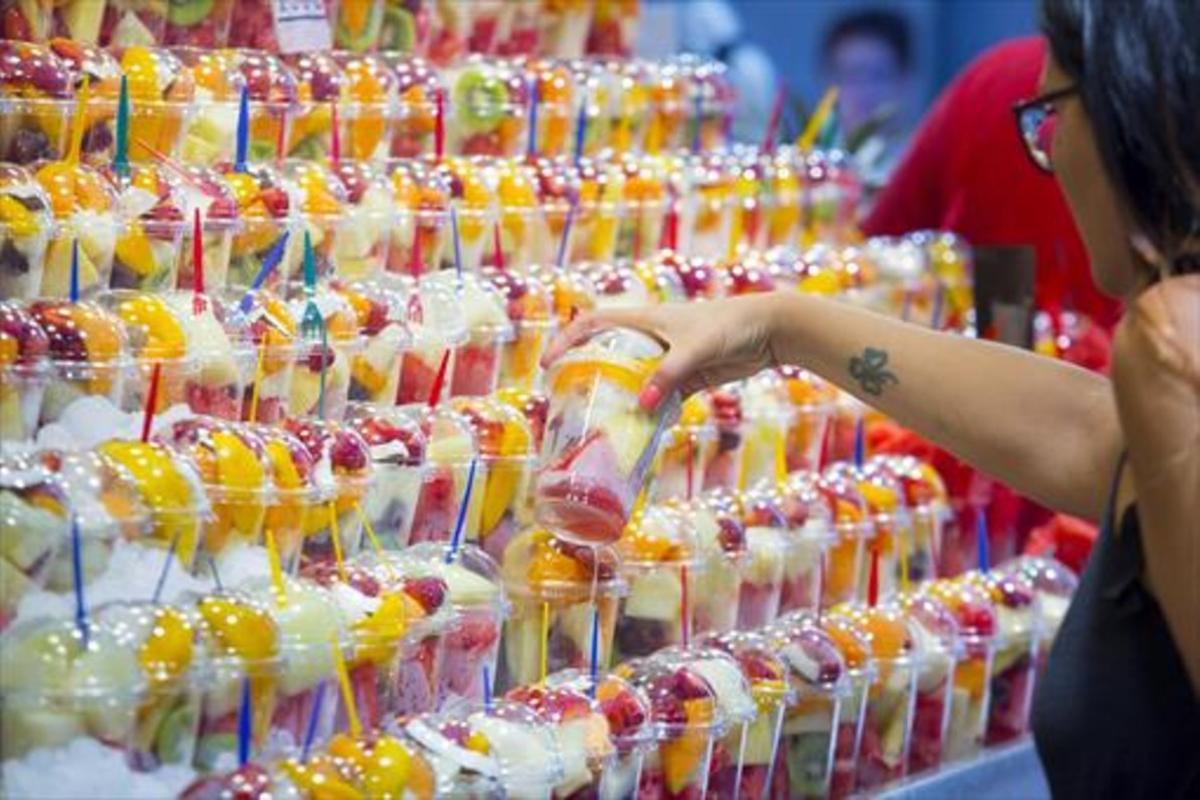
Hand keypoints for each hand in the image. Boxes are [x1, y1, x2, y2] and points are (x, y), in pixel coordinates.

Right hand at [540, 294, 784, 409]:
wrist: (770, 330)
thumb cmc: (730, 325)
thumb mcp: (695, 348)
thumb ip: (668, 375)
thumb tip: (643, 406)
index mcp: (644, 320)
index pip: (593, 323)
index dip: (567, 340)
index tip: (548, 364)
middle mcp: (651, 338)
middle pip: (608, 355)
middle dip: (587, 376)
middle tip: (569, 403)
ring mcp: (668, 360)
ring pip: (633, 381)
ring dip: (620, 401)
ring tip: (602, 426)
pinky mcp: (687, 379)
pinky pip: (661, 399)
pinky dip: (652, 415)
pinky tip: (645, 433)